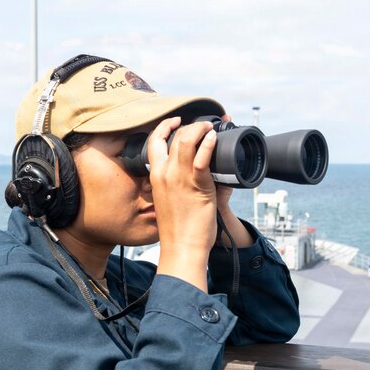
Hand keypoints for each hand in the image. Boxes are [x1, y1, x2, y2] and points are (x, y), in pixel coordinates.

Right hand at [147, 116, 217, 290]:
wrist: (181, 248)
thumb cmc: (178, 229)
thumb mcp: (169, 200)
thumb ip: (177, 183)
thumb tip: (191, 171)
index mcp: (156, 175)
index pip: (154, 141)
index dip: (165, 126)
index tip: (177, 121)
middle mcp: (165, 173)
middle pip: (174, 136)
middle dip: (191, 126)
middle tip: (204, 125)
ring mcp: (180, 178)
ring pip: (187, 140)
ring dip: (201, 129)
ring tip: (211, 128)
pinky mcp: (197, 184)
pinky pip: (202, 157)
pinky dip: (209, 143)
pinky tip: (215, 138)